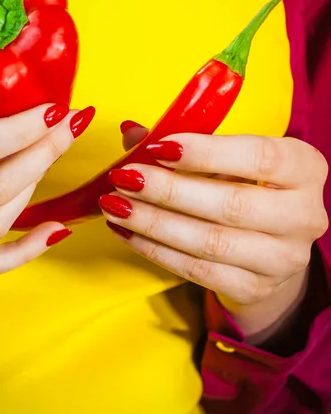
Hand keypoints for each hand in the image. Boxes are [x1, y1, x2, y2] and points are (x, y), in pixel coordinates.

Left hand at [102, 130, 328, 340]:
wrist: (268, 242)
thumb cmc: (242, 183)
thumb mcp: (224, 155)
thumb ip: (181, 141)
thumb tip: (132, 132)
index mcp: (304, 167)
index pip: (258, 157)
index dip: (206, 152)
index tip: (158, 148)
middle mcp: (304, 215)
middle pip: (232, 205)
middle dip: (169, 191)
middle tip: (125, 178)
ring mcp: (284, 258)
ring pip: (211, 242)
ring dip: (154, 223)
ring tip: (116, 205)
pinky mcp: (256, 287)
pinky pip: (198, 271)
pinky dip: (156, 250)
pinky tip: (127, 232)